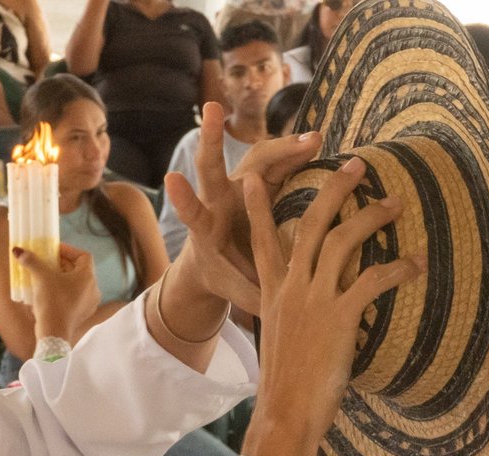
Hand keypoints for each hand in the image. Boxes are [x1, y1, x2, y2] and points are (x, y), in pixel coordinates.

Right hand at [15, 243, 99, 342]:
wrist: (54, 333)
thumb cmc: (52, 302)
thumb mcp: (41, 278)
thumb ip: (31, 261)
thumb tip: (18, 251)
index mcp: (88, 277)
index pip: (83, 256)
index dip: (68, 250)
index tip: (53, 250)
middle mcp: (93, 289)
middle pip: (78, 270)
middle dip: (61, 264)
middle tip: (46, 261)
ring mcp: (89, 303)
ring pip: (75, 284)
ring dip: (61, 278)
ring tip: (45, 276)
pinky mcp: (81, 314)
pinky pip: (73, 297)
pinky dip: (62, 291)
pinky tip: (48, 293)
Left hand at [164, 101, 323, 314]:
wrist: (216, 264)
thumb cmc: (226, 280)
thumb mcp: (238, 293)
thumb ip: (256, 297)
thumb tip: (283, 311)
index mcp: (206, 230)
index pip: (192, 212)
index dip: (183, 199)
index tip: (171, 180)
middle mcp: (217, 202)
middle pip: (212, 167)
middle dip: (211, 139)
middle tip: (212, 110)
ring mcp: (239, 188)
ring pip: (253, 159)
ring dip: (277, 143)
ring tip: (311, 137)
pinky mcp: (259, 182)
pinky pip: (276, 161)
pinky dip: (294, 152)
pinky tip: (317, 143)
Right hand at [241, 156, 423, 452]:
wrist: (284, 413)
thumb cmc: (285, 389)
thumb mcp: (280, 344)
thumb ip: (291, 320)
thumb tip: (310, 317)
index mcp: (272, 295)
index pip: (262, 240)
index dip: (259, 208)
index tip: (254, 179)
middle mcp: (290, 289)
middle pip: (311, 224)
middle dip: (334, 190)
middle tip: (356, 164)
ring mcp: (313, 300)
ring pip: (342, 240)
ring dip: (371, 216)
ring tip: (395, 202)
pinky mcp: (339, 316)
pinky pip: (373, 279)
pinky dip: (399, 268)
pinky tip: (418, 263)